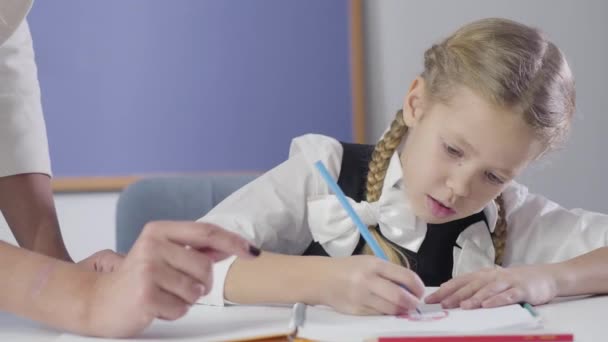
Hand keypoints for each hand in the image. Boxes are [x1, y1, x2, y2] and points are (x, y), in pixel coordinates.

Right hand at [84, 221, 258, 337]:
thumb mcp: (165, 254)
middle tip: (179, 286)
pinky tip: (156, 306)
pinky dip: (174, 312)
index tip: (252, 252)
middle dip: (202, 283)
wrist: (100, 301)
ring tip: (164, 295)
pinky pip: (182, 309)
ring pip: (196, 290)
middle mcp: (152, 245)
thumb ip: (196, 248)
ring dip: (186, 299)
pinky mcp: (145, 295)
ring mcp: (147, 270)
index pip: (206, 232)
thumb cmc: (138, 278)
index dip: (233, 242)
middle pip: (205, 266)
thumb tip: (232, 245)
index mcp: (158, 230)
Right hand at [319, 255, 423, 314]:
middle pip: (399, 296)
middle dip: (412, 302)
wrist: (322, 278)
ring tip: (403, 307)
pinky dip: (387, 313)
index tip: (420, 291)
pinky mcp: (356, 311)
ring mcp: (361, 297)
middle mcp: (367, 280)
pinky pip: (379, 315)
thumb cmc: (349, 268)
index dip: (418, 286)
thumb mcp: (369, 262)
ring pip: (391, 309)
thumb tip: (411, 287)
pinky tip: (387, 309)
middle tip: (415, 304)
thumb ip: (389, 272)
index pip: (405, 276)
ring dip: (402, 310)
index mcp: (373, 264)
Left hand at [425, 265, 558, 308]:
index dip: (444, 290)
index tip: (430, 299)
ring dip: (474, 298)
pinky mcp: (521, 290)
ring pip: (487, 290)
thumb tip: (447, 287)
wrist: (544, 276)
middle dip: (455, 295)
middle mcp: (492, 276)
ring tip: (462, 306)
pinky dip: (497, 300)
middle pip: (471, 285)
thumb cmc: (514, 281)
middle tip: (442, 304)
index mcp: (483, 275)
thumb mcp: (491, 280)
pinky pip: (508, 296)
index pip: (460, 281)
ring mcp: (507, 282)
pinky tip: (487, 306)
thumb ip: (472, 284)